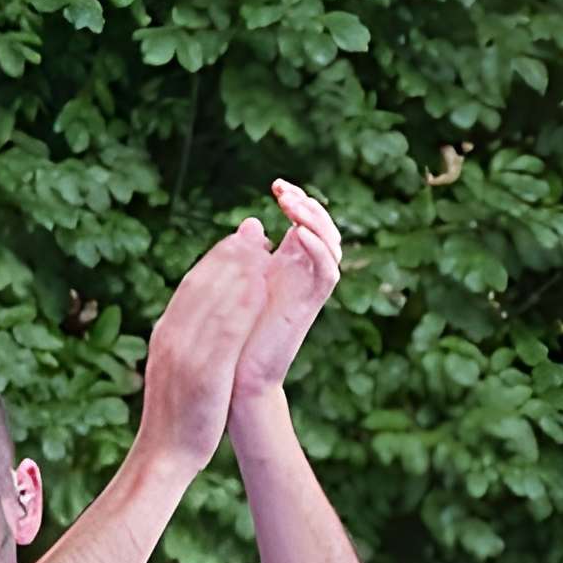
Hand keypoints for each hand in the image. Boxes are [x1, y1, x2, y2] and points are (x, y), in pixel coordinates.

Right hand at [136, 220, 269, 473]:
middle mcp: (172, 336)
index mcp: (166, 333)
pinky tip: (260, 287)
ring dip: (239, 270)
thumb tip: (206, 308)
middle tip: (255, 231)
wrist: (162, 455)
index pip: (191, 285)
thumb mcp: (178, 366)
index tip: (238, 239)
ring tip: (263, 247)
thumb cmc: (177, 414)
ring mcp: (185, 354)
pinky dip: (240, 305)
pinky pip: (224, 332)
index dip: (217, 258)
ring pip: (213, 301)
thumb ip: (190, 336)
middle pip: (201, 284)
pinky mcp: (203, 374)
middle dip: (230, 254)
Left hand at [230, 180, 341, 414]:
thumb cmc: (230, 331)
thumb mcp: (235, 280)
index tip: (276, 185)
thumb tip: (251, 221)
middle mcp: (302, 273)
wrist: (234, 376)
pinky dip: (317, 248)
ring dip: (314, 219)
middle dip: (306, 204)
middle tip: (282, 192)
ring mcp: (308, 288)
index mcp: (286, 263)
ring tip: (291, 206)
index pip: (305, 221)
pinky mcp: (311, 304)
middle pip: (323, 227)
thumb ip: (246, 251)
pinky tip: (298, 234)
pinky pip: (327, 271)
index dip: (297, 199)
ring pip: (331, 243)